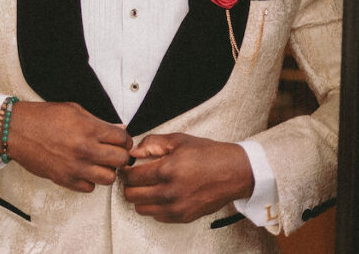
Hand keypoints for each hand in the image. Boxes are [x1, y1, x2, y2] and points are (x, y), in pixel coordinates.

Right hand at [6, 101, 131, 191]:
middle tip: (113, 152)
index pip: (122, 139)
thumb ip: (98, 122)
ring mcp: (75, 167)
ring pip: (109, 178)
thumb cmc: (42, 118)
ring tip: (99, 163)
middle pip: (120, 160)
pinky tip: (84, 170)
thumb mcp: (73, 110)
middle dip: (120, 156)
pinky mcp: (64, 179)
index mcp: (88, 129)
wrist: (17, 130)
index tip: (121, 141)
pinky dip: (90, 180)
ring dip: (107, 170)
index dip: (125, 140)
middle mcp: (84, 149)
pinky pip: (89, 188)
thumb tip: (118, 130)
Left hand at [120, 133, 254, 221]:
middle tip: (134, 177)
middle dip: (129, 185)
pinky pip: (157, 216)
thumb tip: (133, 152)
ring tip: (146, 186)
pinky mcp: (184, 217)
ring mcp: (177, 207)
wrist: (233, 172)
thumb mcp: (178, 140)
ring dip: (139, 197)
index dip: (125, 170)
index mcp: (167, 170)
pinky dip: (154, 206)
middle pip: (132, 195)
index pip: (131, 177)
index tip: (127, 167)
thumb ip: (152, 143)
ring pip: (141, 209)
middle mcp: (170, 192)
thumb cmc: (208, 154)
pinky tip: (160, 194)